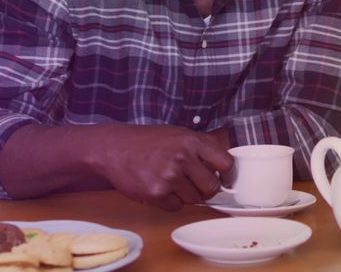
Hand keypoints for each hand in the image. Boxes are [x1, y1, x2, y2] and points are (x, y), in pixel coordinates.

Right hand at [90, 124, 232, 210]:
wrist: (114, 148)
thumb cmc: (149, 141)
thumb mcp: (179, 134)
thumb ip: (201, 148)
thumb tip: (226, 167)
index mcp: (192, 141)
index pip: (226, 163)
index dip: (225, 173)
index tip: (221, 177)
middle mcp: (183, 158)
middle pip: (212, 187)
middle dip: (205, 188)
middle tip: (194, 183)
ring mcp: (169, 177)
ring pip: (194, 199)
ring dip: (186, 195)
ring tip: (172, 182)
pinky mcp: (156, 193)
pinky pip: (176, 207)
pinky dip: (171, 202)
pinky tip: (160, 188)